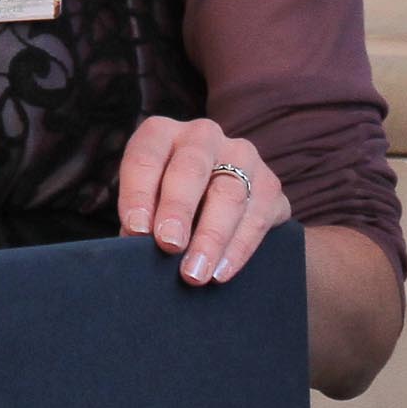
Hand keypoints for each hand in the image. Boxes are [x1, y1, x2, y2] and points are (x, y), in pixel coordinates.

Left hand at [116, 116, 285, 284]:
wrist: (211, 205)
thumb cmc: (163, 206)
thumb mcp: (143, 204)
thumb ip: (140, 221)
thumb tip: (137, 250)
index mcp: (161, 134)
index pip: (146, 158)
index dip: (138, 194)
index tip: (136, 231)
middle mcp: (202, 137)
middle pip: (191, 168)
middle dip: (178, 209)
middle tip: (169, 245)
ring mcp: (242, 156)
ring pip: (229, 193)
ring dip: (211, 237)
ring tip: (195, 273)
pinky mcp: (270, 184)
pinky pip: (257, 216)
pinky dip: (238, 248)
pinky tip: (221, 272)